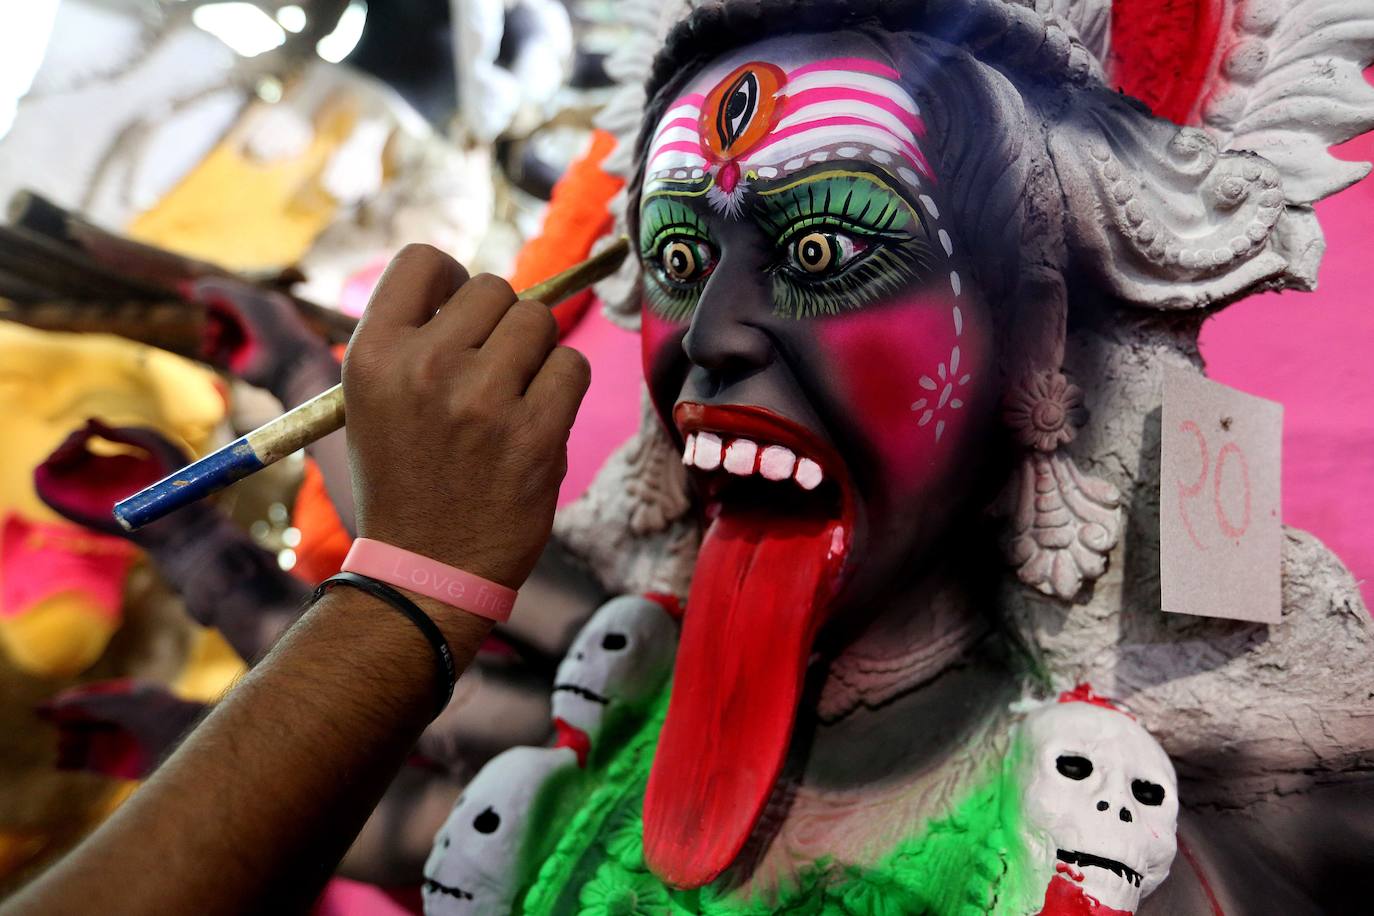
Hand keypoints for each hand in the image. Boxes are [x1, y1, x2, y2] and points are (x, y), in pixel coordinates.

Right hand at [35, 420, 190, 537]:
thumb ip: (130, 431)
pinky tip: (64, 458)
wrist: (180, 521)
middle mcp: (96, 481)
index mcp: (116, 466)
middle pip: (66, 455)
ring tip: (78, 444)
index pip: (87, 445)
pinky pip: (43, 488)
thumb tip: (90, 423)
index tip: (94, 427)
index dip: (85, 432)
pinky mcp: (73, 508)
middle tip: (85, 436)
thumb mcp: (160, 446)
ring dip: (56, 451)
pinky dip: (44, 469)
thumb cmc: (178, 486)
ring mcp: (84, 495)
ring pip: (50, 469)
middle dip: (70, 440)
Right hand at [37, 679, 204, 779]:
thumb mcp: (120, 702)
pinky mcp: (116, 765)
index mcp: (125, 697)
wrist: (186, 739)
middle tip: (55, 724)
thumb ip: (89, 704)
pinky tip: (60, 760)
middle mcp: (120, 719)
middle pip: (80, 721)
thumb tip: (56, 706)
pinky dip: (70, 762)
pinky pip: (85, 763)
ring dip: (68, 743)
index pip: (86, 699)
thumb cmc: (159, 714)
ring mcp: (118, 742)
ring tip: (69, 742)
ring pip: (79, 742)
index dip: (64, 703)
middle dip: (64, 722)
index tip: (42, 709)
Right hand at [190, 276, 332, 393]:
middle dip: (211, 314)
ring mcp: (244, 342)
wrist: (288, 362)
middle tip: (216, 320)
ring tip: (214, 335)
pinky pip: (214, 351)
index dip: (208, 293)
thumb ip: (216, 290)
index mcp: (259, 303)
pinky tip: (208, 349)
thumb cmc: (273, 326)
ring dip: (208, 330)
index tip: (190, 292)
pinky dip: (208, 348)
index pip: (226, 294)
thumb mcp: (245, 300)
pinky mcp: (237, 361)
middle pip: (217, 312)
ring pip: (213, 331)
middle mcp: (251, 322)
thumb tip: (185, 288)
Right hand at [342, 245, 589, 589]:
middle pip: (494, 289)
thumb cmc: (408, 480)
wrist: (425, 570)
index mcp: (373, 355)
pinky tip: (538, 421)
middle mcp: (424, 367)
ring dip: (535, 355)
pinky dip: (564, 388)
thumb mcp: (376, 401)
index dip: (452, 279)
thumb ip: (418, 340)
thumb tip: (482, 290)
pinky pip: (572, 366)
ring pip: (539, 321)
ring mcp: (482, 400)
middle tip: (489, 377)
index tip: (460, 314)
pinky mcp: (535, 433)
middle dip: (500, 326)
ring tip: (512, 400)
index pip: (423, 259)